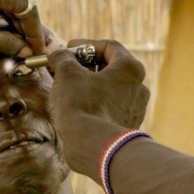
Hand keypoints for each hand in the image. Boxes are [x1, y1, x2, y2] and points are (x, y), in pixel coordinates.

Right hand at [47, 39, 149, 173]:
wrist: (94, 147)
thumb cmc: (83, 106)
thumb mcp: (67, 75)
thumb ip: (62, 58)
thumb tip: (55, 48)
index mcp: (130, 68)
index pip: (109, 47)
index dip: (85, 45)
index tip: (67, 49)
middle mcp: (138, 87)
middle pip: (110, 68)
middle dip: (85, 66)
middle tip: (65, 68)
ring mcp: (134, 108)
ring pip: (109, 89)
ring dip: (88, 84)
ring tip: (66, 88)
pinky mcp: (126, 126)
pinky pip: (109, 107)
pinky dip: (94, 102)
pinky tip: (76, 107)